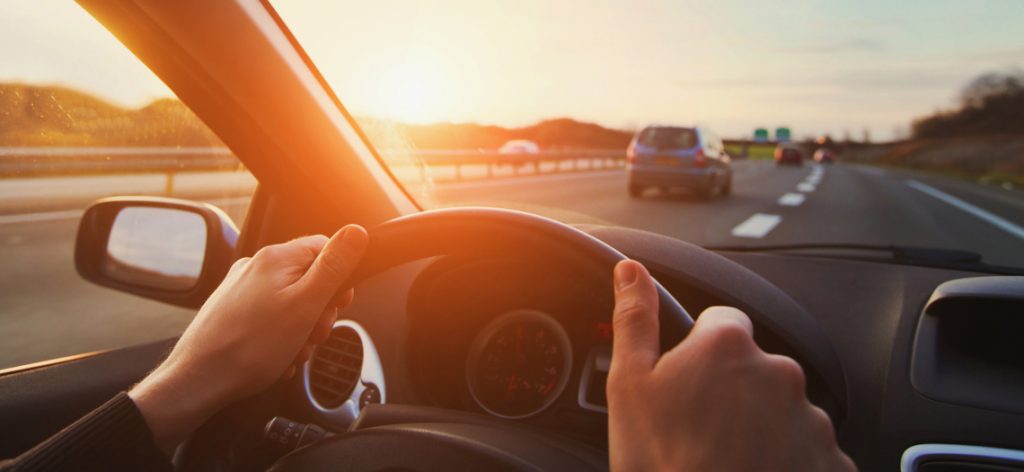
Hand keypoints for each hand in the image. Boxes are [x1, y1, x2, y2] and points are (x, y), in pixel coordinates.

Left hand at [129, 225, 368, 451]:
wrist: (199, 380)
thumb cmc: (250, 347)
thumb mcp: (306, 305)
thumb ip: (333, 267)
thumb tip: (356, 232)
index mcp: (276, 258)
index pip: (324, 248)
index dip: (339, 278)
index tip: (339, 304)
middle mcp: (255, 266)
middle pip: (308, 278)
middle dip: (319, 310)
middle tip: (313, 335)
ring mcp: (241, 289)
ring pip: (290, 302)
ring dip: (301, 329)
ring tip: (291, 352)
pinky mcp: (232, 310)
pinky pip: (270, 318)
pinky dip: (280, 337)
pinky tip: (276, 357)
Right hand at [606, 260, 854, 470]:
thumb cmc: (661, 464)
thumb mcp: (629, 386)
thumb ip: (635, 319)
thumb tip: (631, 271)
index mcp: (729, 346)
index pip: (721, 323)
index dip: (699, 351)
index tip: (688, 384)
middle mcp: (779, 373)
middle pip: (755, 367)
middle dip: (733, 391)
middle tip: (701, 431)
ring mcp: (811, 419)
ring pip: (782, 410)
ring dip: (761, 427)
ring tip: (727, 460)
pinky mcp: (832, 461)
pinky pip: (809, 451)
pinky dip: (788, 461)